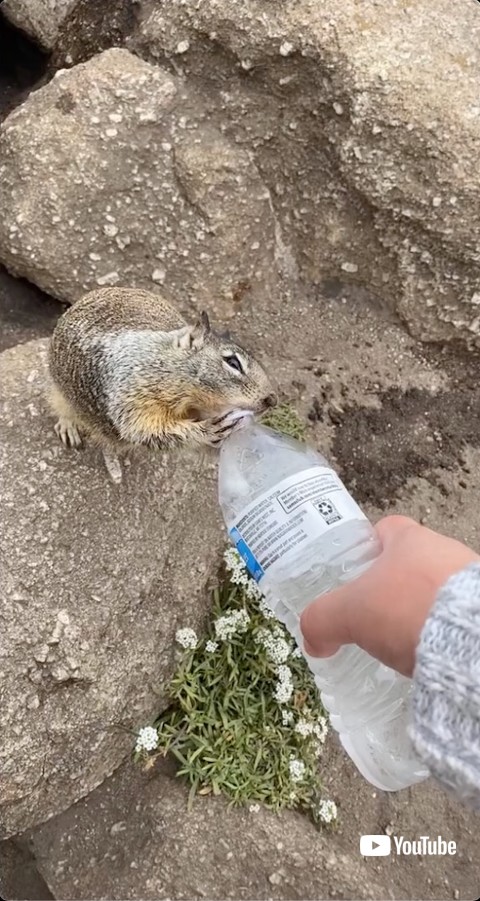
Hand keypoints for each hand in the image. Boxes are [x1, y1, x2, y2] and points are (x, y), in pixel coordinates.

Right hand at [300, 515, 478, 676]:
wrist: (469, 638)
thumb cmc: (407, 608)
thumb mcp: (349, 614)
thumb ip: (322, 620)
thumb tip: (314, 637)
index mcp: (409, 539)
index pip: (385, 529)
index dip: (367, 548)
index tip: (355, 571)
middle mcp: (443, 550)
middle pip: (410, 562)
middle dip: (391, 587)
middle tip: (372, 614)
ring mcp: (468, 577)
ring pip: (434, 588)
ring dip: (418, 609)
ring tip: (402, 640)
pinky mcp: (479, 606)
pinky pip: (454, 612)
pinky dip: (440, 628)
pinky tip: (429, 651)